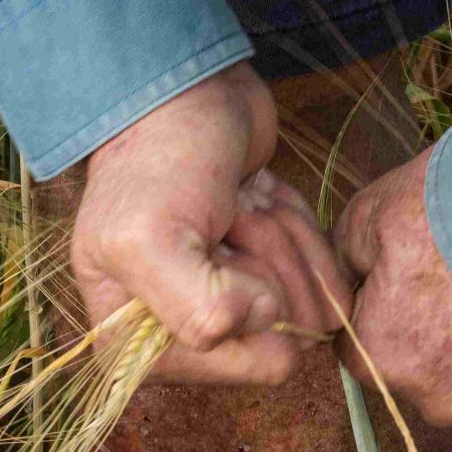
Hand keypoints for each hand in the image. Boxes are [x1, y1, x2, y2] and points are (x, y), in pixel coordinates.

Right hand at [71, 62, 350, 384]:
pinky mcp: (268, 265)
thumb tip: (264, 326)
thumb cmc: (158, 157)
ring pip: (305, 306)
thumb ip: (195, 309)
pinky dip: (302, 228)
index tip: (215, 248)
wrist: (189, 87)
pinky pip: (319, 274)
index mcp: (131, 339)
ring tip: (241, 198)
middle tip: (230, 211)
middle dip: (268, 264)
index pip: (223, 365)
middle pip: (275, 337)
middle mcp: (179, 329)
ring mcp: (229, 298)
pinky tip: (263, 196)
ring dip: (284, 239)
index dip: (238, 309)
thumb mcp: (148, 238)